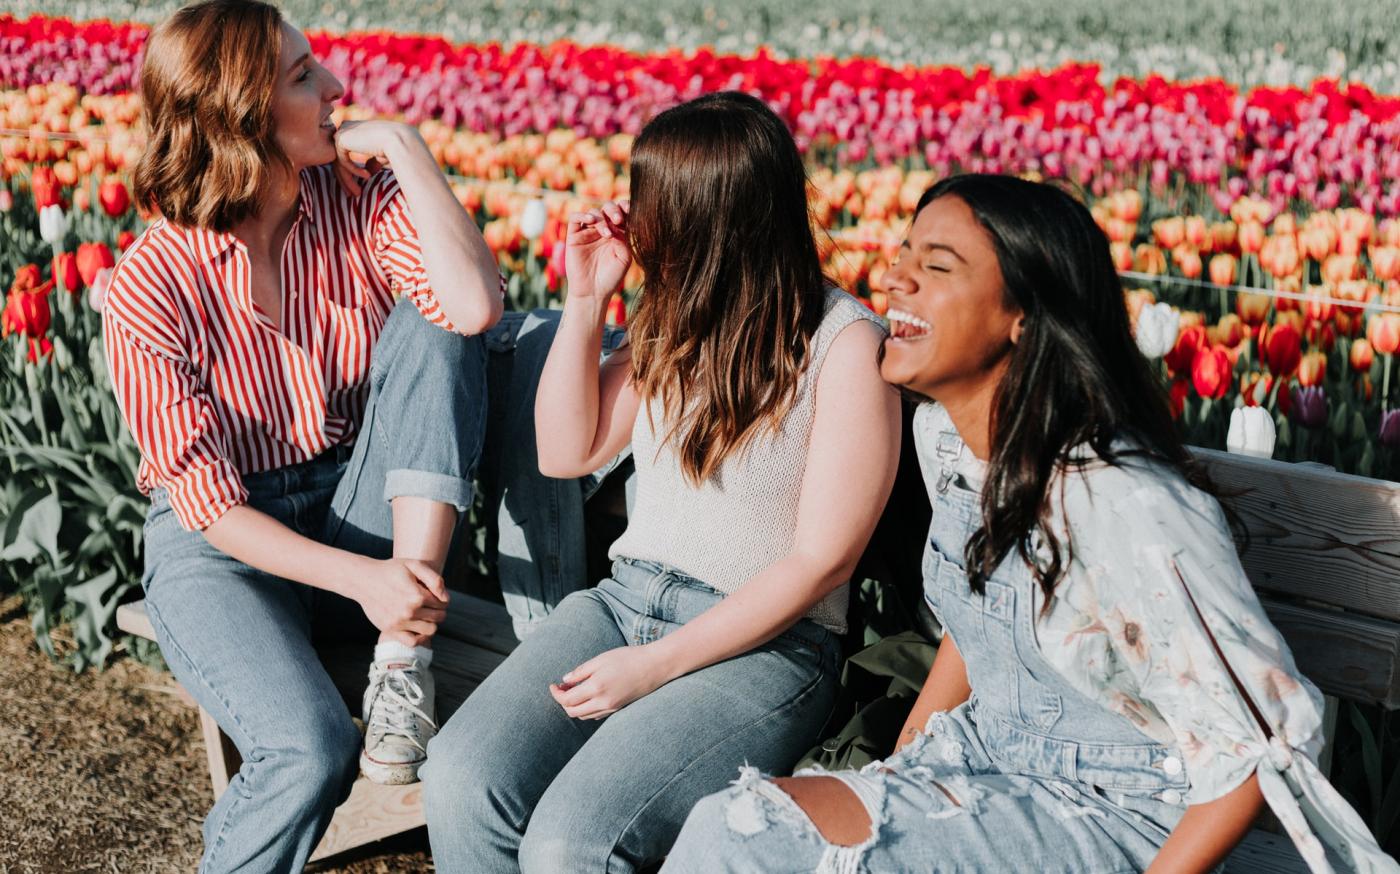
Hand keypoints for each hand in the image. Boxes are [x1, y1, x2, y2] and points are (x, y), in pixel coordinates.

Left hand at [331, 120, 417, 196]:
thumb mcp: (381, 156)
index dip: (351, 171)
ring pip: (339, 162)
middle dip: (345, 179)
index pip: (346, 152)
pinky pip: (342, 161)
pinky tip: (367, 176)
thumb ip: (372, 161)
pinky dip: (353, 171)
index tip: (357, 187)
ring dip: (348, 180)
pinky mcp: (341, 139)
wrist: (398, 140)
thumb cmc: (395, 147)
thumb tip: (368, 170)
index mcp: (356, 129)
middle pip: (340, 158)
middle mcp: (347, 128)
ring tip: (357, 193)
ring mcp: (342, 132)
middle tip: (351, 195)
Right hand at [353, 557, 449, 643]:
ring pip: (430, 630)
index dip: (442, 598)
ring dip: (432, 623)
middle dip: (439, 610)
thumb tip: (445, 598)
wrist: (364, 580)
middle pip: (439, 617)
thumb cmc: (391, 570)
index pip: (443, 603)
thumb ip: (434, 579)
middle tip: (431, 604)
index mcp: (417, 595)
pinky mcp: (391, 630)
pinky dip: (420, 637)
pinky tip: (419, 628)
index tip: (434, 594)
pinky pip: (413, 642)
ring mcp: (400, 623)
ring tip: (425, 615)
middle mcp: (409, 611)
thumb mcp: (413, 565)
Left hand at [549, 643, 671, 719]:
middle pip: (573, 712)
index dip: (556, 694)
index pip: (567, 700)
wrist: (655, 666)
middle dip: (563, 702)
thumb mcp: (601, 659)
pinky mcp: (618, 709)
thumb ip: (581, 671)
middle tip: (561, 689)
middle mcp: (603, 702)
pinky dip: (586, 709)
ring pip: (584, 716)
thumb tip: (565, 680)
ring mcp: (611, 708)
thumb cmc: (629, 658)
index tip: (553, 685)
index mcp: (596, 687)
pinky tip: (588, 696)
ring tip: (573, 691)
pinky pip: (596, 715)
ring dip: (574, 707)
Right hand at [565, 201, 630, 300]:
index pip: (621, 213)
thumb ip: (624, 238)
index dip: (626, 207)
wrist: (593, 292)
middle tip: (619, 220)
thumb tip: (618, 223)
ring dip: (602, 218)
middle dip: (614, 210)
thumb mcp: (624, 257)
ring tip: (607, 234)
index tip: (632, 211)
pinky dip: (583, 215)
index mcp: (617, 233)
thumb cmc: (611, 277)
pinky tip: (592, 221)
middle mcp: (602, 230)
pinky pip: (575, 218)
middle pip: (607, 208)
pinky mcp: (574, 236)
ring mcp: (588, 232)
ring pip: (593, 212)